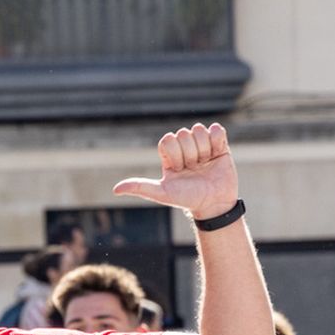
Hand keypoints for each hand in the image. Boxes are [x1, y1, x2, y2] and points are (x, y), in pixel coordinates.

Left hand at [113, 123, 237, 220]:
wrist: (213, 204)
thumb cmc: (187, 199)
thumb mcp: (162, 193)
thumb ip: (140, 187)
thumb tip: (115, 190)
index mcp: (169, 156)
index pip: (168, 139)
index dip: (175, 153)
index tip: (178, 169)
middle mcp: (185, 148)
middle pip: (184, 134)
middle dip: (190, 153)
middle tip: (194, 169)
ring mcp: (201, 145)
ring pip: (199, 130)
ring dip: (203, 149)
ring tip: (205, 164)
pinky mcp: (219, 144)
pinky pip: (216, 129)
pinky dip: (217, 141)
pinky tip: (215, 155)